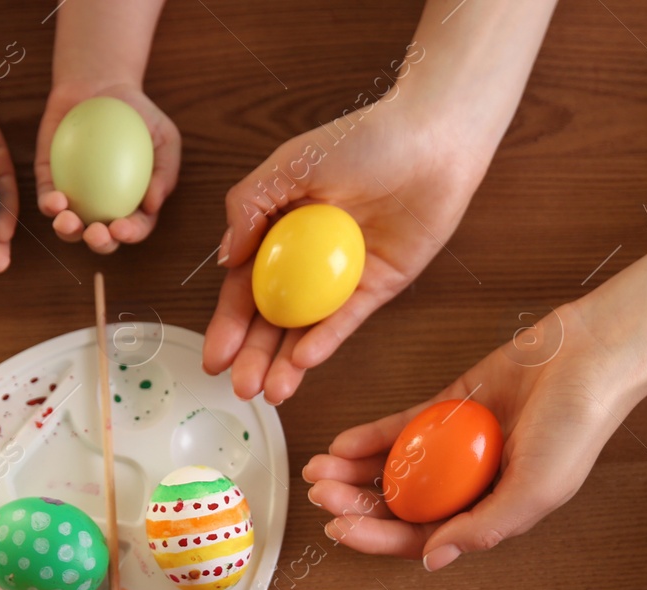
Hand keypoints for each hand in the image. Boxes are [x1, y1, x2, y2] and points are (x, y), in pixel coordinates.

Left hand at [35, 82, 179, 253]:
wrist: (100, 83)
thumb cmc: (139, 113)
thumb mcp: (165, 136)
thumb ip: (165, 171)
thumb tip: (153, 206)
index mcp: (134, 204)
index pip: (134, 227)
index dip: (130, 235)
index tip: (122, 227)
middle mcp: (103, 207)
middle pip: (100, 237)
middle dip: (98, 243)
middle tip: (96, 233)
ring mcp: (75, 196)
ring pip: (68, 227)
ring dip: (67, 232)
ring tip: (68, 221)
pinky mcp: (49, 180)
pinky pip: (46, 198)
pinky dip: (48, 205)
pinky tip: (54, 200)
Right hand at [203, 98, 491, 403]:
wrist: (433, 140)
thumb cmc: (364, 139)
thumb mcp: (290, 164)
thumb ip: (249, 206)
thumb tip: (225, 260)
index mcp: (281, 229)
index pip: (247, 286)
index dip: (229, 323)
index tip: (214, 358)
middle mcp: (308, 257)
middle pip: (273, 317)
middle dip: (253, 355)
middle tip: (240, 388)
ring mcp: (343, 275)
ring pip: (307, 328)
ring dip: (285, 362)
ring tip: (268, 393)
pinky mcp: (380, 285)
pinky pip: (347, 319)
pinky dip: (325, 340)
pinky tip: (303, 361)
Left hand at [303, 307, 643, 568]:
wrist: (592, 355)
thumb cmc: (577, 427)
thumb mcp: (535, 490)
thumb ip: (484, 526)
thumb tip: (432, 561)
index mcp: (491, 512)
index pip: (423, 537)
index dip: (378, 539)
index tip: (339, 532)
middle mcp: (470, 485)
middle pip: (401, 505)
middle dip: (357, 506)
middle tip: (320, 499)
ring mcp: (457, 445)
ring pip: (395, 468)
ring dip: (355, 474)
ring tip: (317, 473)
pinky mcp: (451, 406)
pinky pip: (402, 427)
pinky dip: (371, 437)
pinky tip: (340, 445)